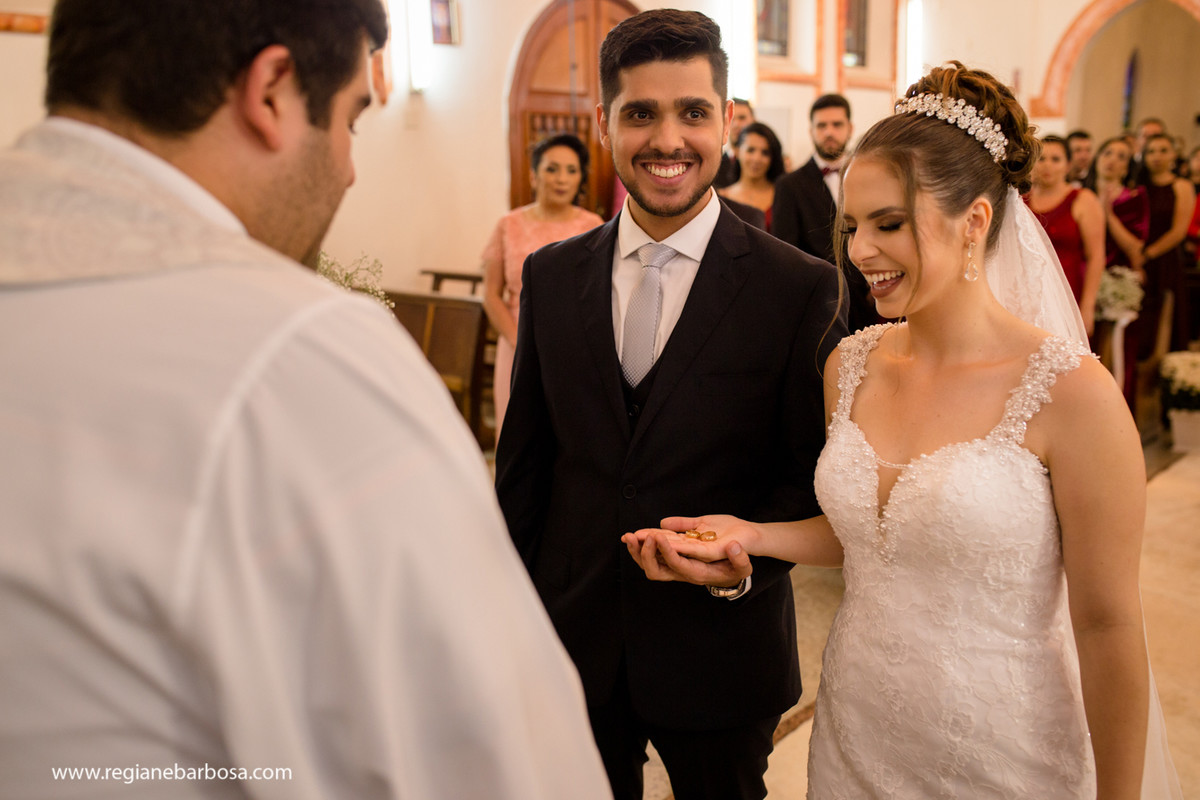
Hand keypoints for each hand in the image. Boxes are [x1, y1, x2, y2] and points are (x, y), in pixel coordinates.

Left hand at [621, 515, 755, 586]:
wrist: (729, 573)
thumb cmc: (736, 569)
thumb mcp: (743, 567)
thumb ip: (741, 559)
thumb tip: (734, 546)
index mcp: (698, 574)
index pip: (677, 565)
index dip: (666, 552)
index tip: (659, 536)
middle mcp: (682, 574)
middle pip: (656, 571)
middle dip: (644, 554)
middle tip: (638, 537)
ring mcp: (674, 568)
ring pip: (649, 565)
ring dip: (637, 551)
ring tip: (628, 536)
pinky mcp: (671, 560)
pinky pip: (652, 557)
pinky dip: (641, 547)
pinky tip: (635, 535)